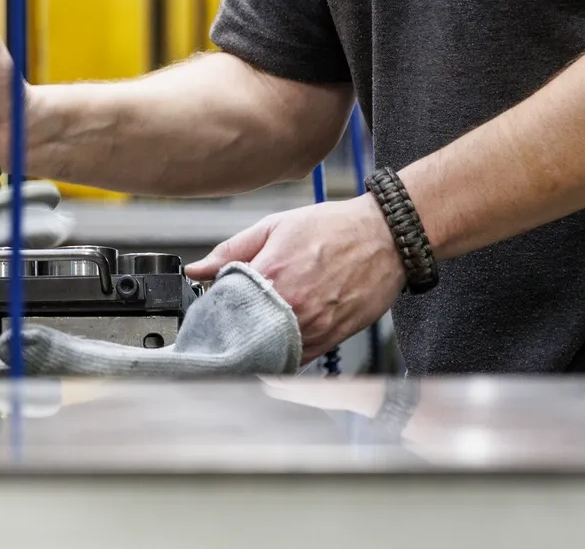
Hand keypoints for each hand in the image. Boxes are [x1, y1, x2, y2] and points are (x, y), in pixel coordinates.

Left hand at [187, 196, 404, 363]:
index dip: (212, 305)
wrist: (387, 236)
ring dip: (257, 343)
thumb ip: (232, 250)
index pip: (223, 303)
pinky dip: (283, 352)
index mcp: (272, 273)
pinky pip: (298, 358)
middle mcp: (292, 305)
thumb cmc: (334, 228)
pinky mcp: (332, 338)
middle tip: (229, 320)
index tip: (212, 304)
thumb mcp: (275, 226)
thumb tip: (197, 268)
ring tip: (256, 327)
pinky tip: (279, 337)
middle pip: (243, 333)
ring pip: (270, 350)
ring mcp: (314, 326)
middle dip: (231, 329)